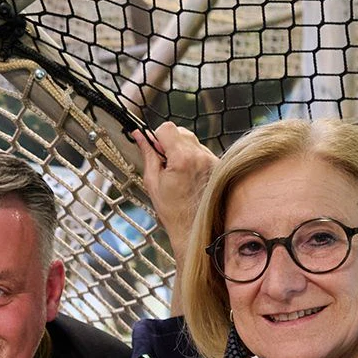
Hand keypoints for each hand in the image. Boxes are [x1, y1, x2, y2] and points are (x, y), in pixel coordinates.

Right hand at [133, 122, 218, 255]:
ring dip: (181, 150)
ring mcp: (212, 160)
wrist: (194, 228)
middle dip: (169, 142)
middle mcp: (200, 156)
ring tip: (177, 173)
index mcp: (182, 159)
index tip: (155, 150)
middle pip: (181, 132)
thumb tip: (139, 135)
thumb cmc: (171, 209)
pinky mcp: (218, 165)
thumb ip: (148, 154)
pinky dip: (192, 158)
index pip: (167, 128)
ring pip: (192, 141)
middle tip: (165, 163)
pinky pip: (201, 151)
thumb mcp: (152, 181)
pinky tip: (188, 176)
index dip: (157, 136)